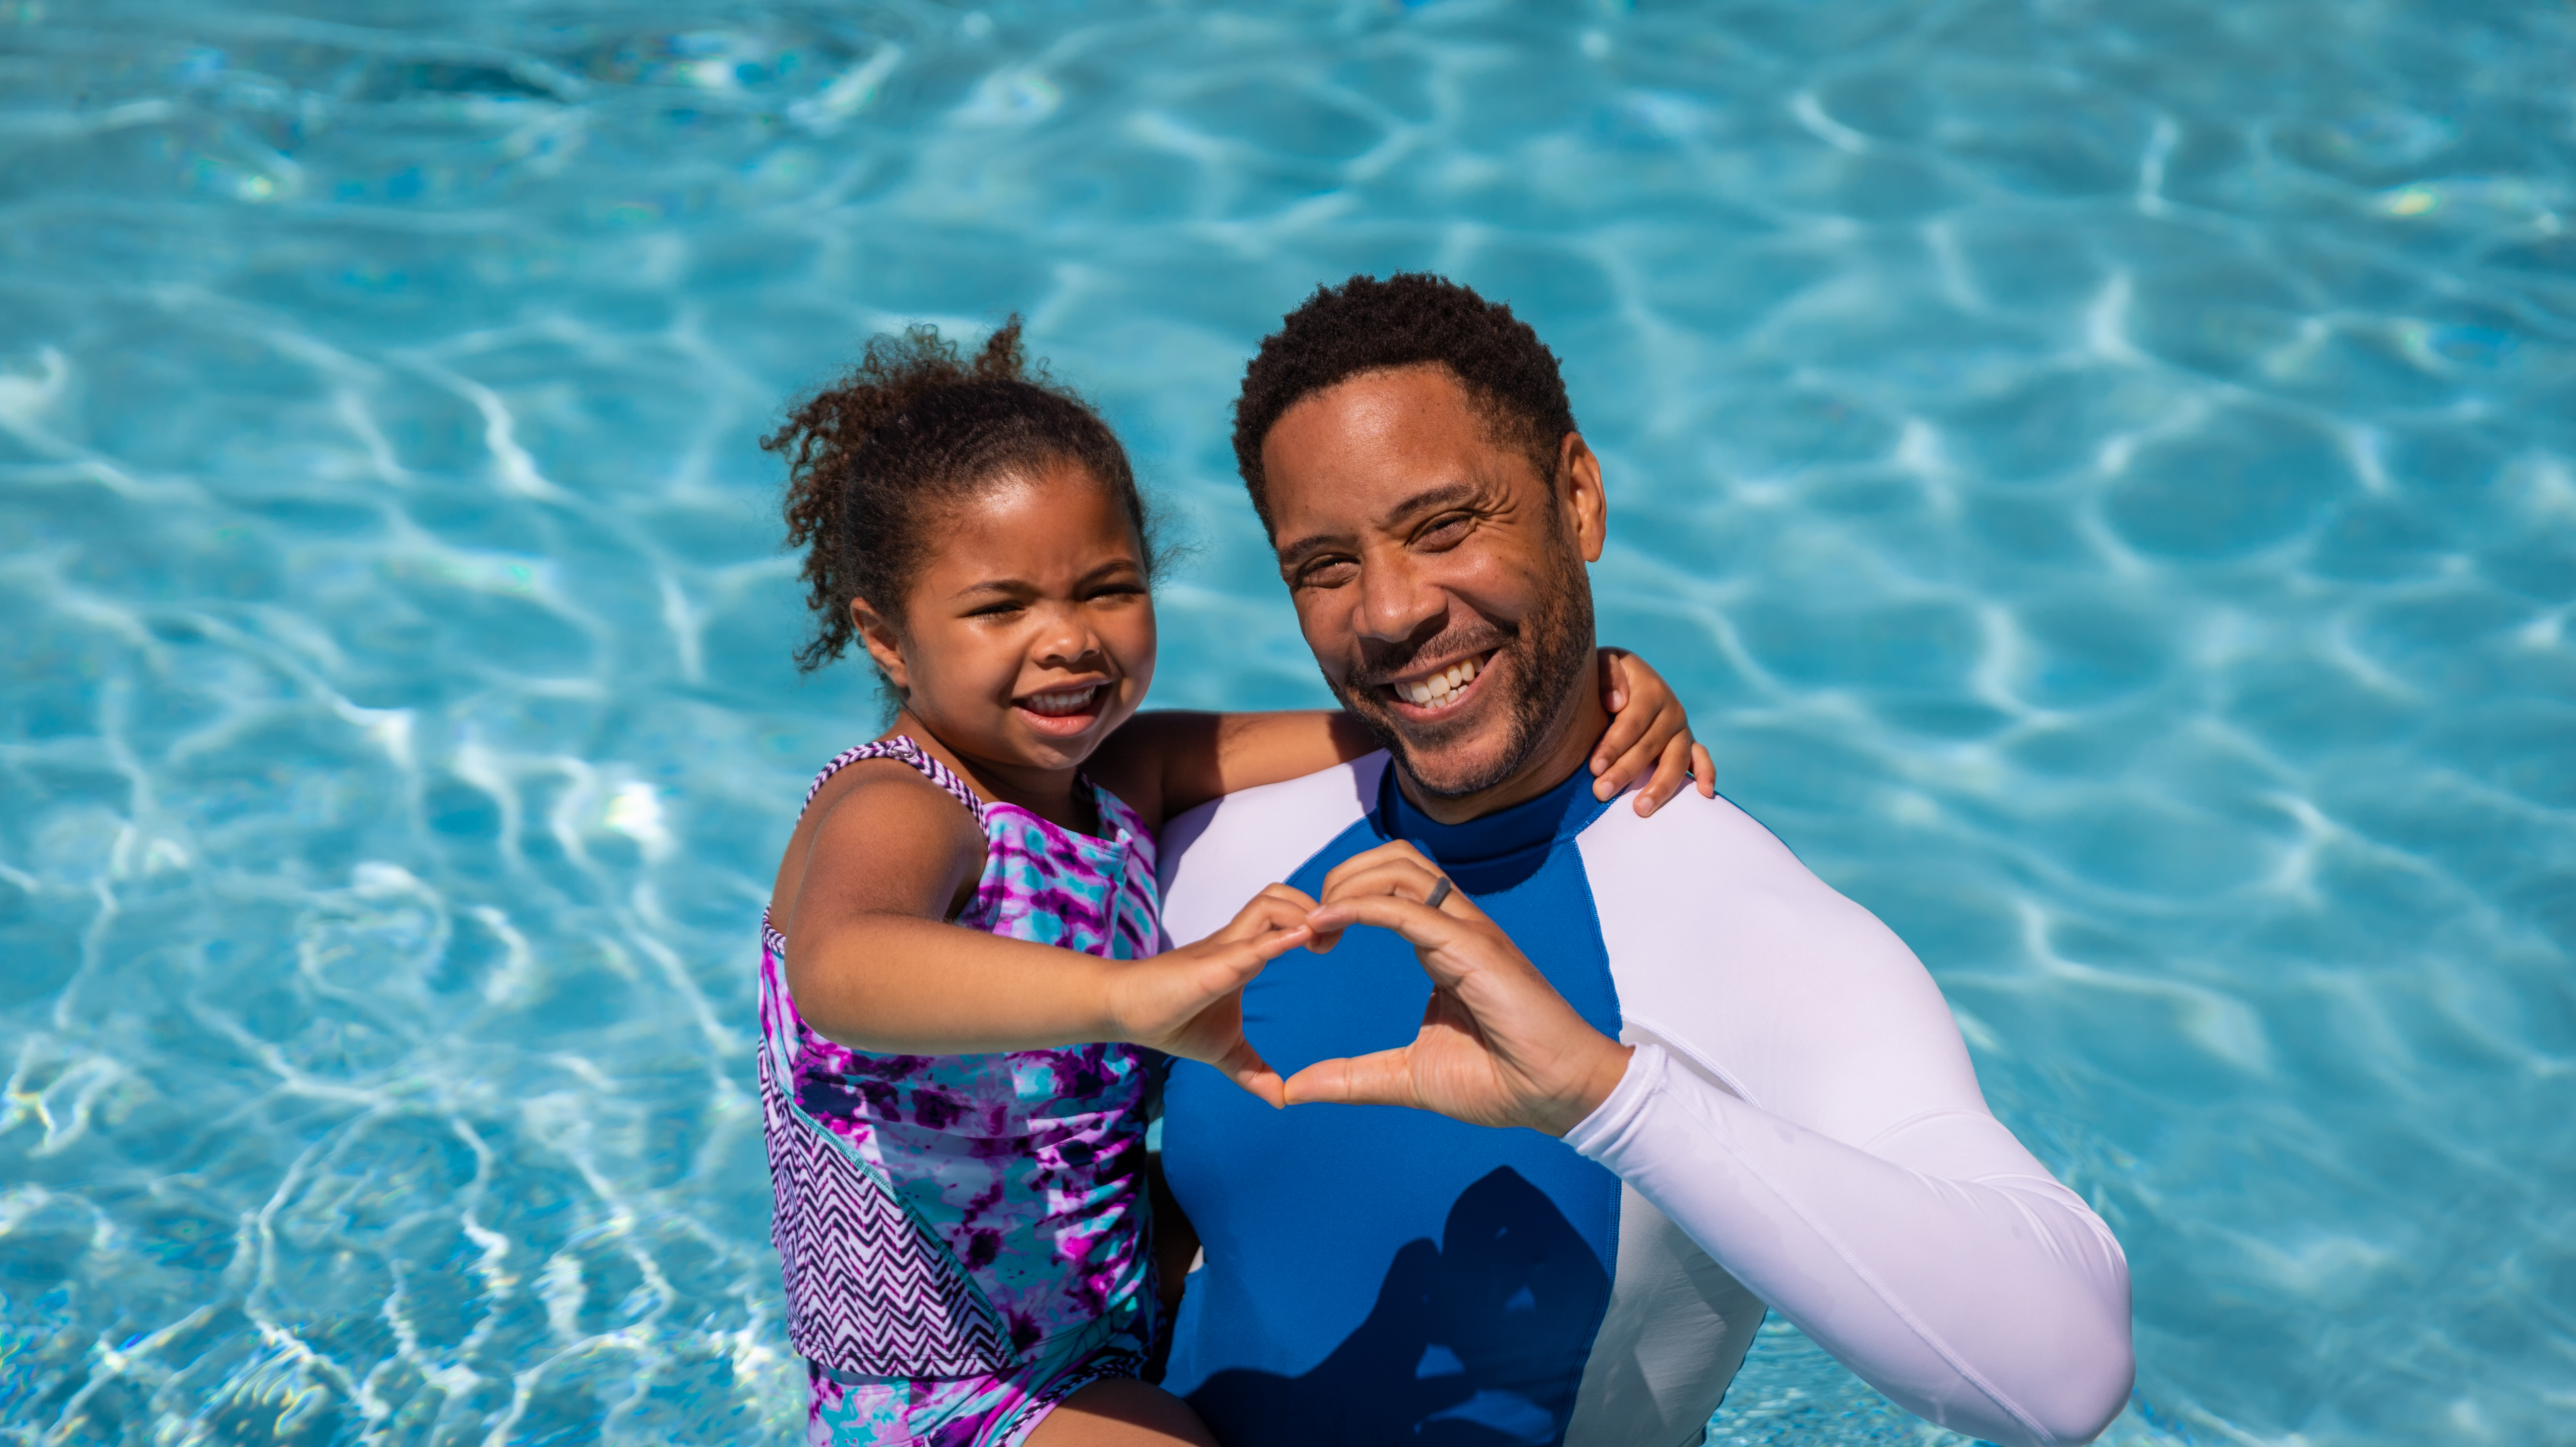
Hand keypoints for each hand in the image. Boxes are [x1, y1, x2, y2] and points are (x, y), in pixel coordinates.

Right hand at [1106, 884, 1316, 1107]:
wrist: (1123, 1014)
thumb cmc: (1172, 1021)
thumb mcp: (1224, 1051)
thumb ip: (1253, 1070)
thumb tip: (1282, 1100)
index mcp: (1243, 954)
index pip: (1283, 914)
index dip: (1313, 918)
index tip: (1332, 944)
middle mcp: (1235, 943)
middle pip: (1281, 896)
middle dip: (1315, 907)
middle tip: (1332, 939)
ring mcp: (1220, 951)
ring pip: (1267, 906)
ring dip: (1301, 916)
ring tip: (1319, 941)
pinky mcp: (1207, 968)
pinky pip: (1246, 947)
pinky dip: (1276, 942)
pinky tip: (1299, 940)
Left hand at [1283, 842, 1631, 1135]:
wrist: (1556, 1096)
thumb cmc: (1497, 1082)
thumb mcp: (1406, 1077)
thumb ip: (1351, 1077)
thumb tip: (1295, 1090)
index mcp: (1443, 946)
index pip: (1391, 887)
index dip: (1343, 898)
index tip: (1310, 940)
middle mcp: (1456, 927)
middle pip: (1393, 859)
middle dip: (1341, 875)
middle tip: (1309, 927)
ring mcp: (1468, 932)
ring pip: (1401, 866)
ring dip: (1348, 882)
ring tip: (1316, 923)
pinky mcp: (1474, 948)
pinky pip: (1409, 908)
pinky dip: (1362, 906)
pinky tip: (1326, 922)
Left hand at [1594, 648, 1715, 815]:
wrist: (1628, 675)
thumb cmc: (1609, 675)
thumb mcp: (1605, 662)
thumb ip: (1607, 675)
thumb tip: (1617, 703)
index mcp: (1651, 690)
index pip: (1632, 722)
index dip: (1613, 745)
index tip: (1594, 767)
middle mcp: (1672, 710)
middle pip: (1650, 746)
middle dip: (1625, 771)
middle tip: (1601, 792)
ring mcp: (1682, 729)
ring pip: (1676, 760)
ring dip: (1660, 786)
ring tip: (1640, 809)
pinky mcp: (1689, 743)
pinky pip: (1702, 759)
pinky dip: (1706, 775)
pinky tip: (1704, 794)